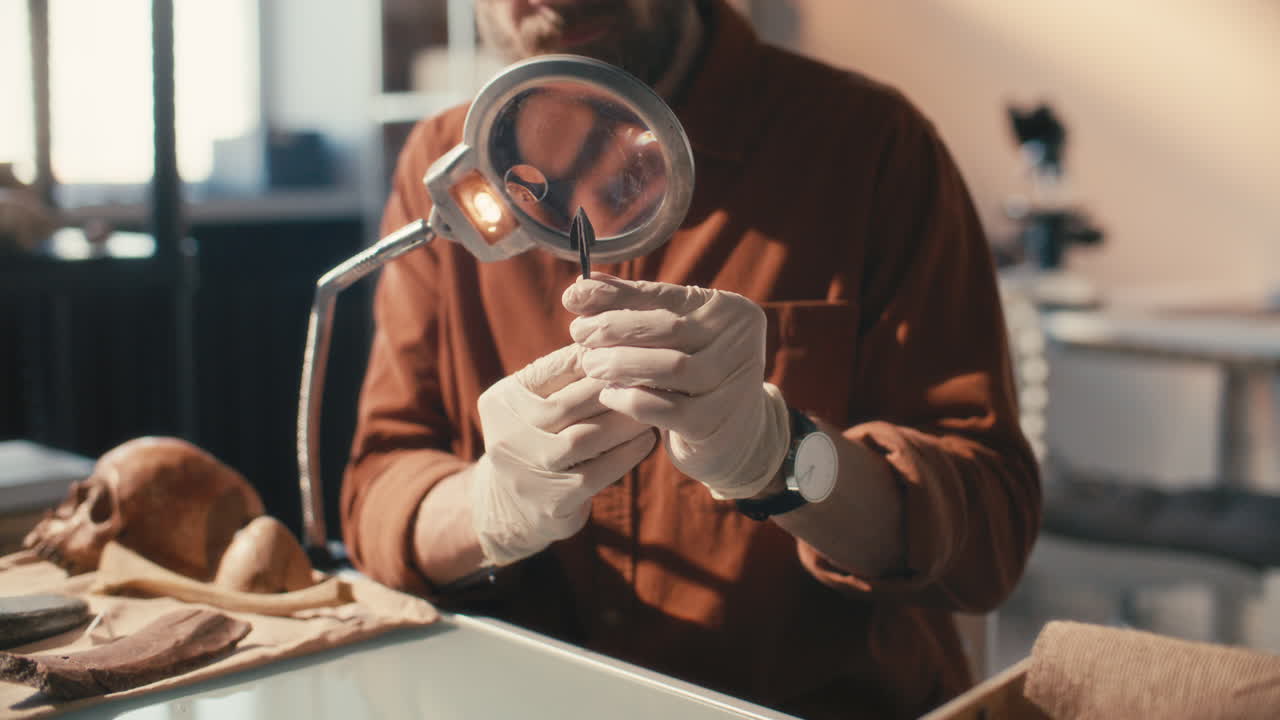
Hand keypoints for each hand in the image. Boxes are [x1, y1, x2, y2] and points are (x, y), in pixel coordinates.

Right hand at [470, 344, 655, 565]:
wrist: (513, 505)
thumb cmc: (536, 437)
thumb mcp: (534, 400)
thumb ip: (562, 372)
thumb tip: (609, 333)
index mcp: (501, 401)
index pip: (550, 370)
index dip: (591, 358)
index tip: (628, 347)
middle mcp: (506, 436)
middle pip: (567, 404)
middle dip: (610, 387)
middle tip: (649, 374)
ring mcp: (528, 472)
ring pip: (584, 439)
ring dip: (623, 420)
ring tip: (651, 405)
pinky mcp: (554, 502)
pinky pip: (598, 473)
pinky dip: (626, 454)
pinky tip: (646, 440)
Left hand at [563, 275, 789, 499]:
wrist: (734, 435)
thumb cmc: (691, 376)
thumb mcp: (669, 338)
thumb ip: (632, 308)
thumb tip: (580, 286)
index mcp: (730, 310)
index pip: (666, 295)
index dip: (616, 295)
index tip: (574, 296)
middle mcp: (741, 343)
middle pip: (670, 328)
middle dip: (615, 329)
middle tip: (580, 335)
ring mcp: (733, 385)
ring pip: (670, 366)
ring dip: (621, 363)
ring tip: (591, 364)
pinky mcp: (715, 423)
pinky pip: (665, 409)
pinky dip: (630, 399)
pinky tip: (609, 395)